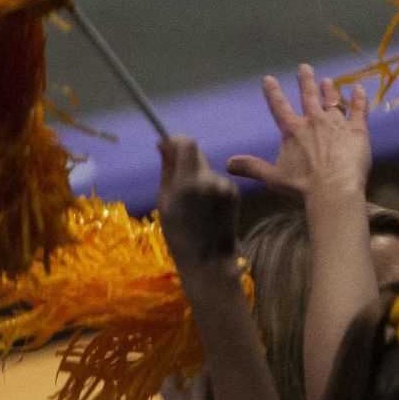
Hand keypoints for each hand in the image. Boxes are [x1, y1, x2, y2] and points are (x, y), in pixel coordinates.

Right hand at [158, 136, 240, 271]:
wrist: (208, 258)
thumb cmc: (178, 233)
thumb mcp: (165, 200)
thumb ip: (167, 169)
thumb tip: (164, 143)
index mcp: (189, 182)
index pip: (188, 143)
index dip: (176, 141)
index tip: (167, 146)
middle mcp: (211, 180)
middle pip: (196, 155)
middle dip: (184, 161)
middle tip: (174, 178)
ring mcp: (226, 186)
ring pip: (206, 169)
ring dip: (196, 176)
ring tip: (191, 202)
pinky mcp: (234, 192)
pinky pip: (216, 181)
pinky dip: (208, 187)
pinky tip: (205, 207)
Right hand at [227, 64, 371, 203]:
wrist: (333, 189)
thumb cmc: (301, 185)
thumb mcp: (272, 177)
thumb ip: (252, 167)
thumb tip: (228, 163)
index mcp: (292, 130)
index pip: (279, 106)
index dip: (273, 92)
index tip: (268, 78)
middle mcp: (314, 121)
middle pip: (309, 96)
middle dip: (306, 81)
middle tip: (305, 67)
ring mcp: (337, 123)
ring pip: (332, 100)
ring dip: (329, 89)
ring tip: (328, 80)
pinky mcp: (357, 130)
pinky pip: (359, 109)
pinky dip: (360, 98)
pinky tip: (360, 88)